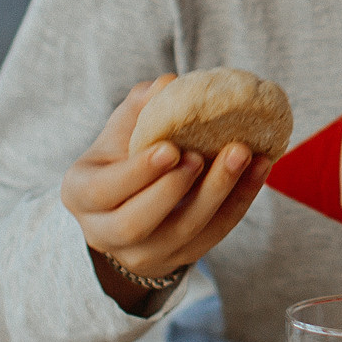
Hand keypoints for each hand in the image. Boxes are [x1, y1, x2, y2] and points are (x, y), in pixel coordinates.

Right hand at [64, 76, 272, 313]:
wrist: (130, 205)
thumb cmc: (123, 157)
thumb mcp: (119, 132)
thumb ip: (139, 108)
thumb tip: (167, 83)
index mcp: (82, 196)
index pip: (106, 190)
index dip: (138, 172)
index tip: (171, 147)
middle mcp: (106, 233)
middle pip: (137, 223)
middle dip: (172, 190)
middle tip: (202, 156)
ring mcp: (145, 252)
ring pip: (183, 232)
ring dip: (217, 194)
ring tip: (241, 155)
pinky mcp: (181, 257)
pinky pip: (214, 233)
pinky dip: (239, 200)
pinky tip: (260, 167)